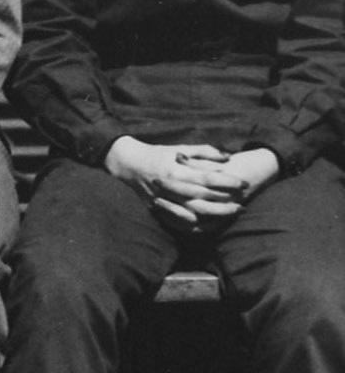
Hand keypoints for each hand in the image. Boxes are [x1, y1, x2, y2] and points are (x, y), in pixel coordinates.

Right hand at [106, 138, 245, 227]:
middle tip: (243, 203)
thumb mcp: (180, 148)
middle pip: (202, 198)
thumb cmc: (157, 154)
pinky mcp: (158, 208)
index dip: (227, 182)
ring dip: (215, 215)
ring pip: (193, 212)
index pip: (207, 178)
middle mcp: (170, 187)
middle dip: (225, 201)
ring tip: (232, 214)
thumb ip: (204, 152)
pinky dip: (196, 224)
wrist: (128, 164)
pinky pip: (179, 221)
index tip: (244, 184)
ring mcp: (163, 199)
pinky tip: (211, 224)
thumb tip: (227, 158)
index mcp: (176, 171)